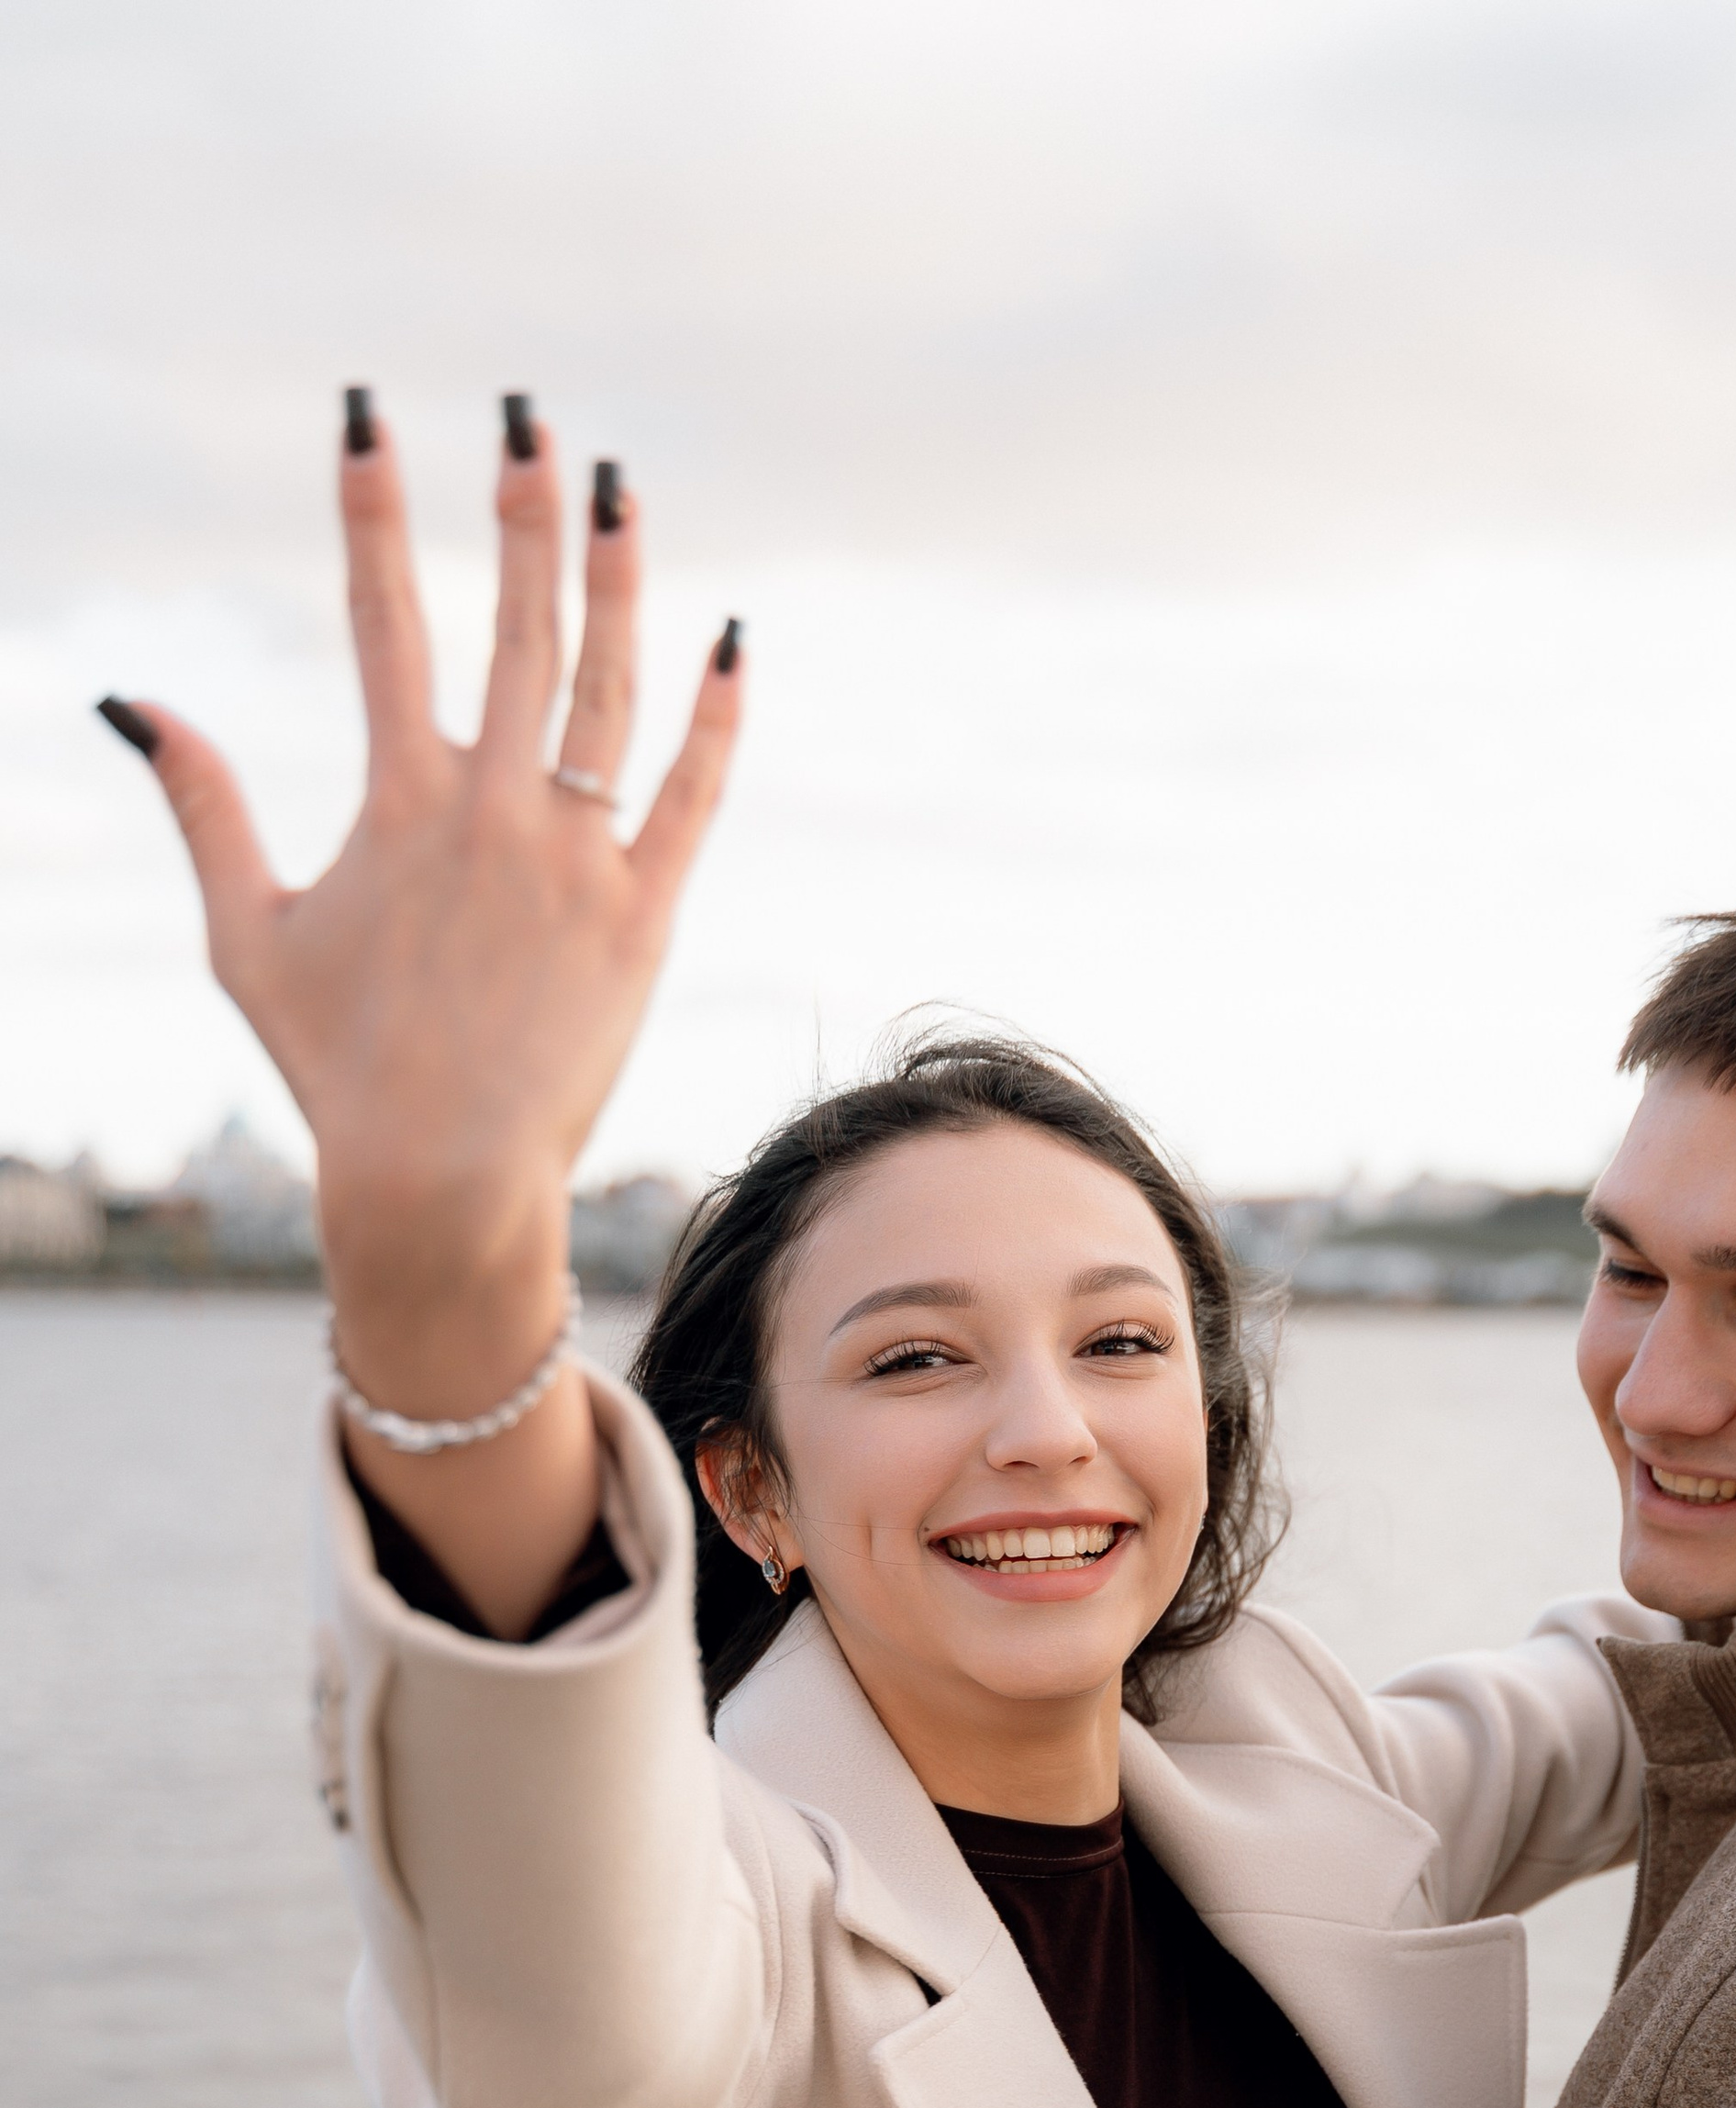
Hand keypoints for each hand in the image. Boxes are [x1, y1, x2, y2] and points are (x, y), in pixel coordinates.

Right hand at [109, 396, 740, 1629]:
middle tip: (529, 422)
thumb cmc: (336, 1068)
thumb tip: (130, 703)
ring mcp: (575, 863)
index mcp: (396, 805)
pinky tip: (728, 642)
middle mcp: (492, 814)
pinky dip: (714, 718)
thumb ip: (201, 808)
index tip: (367, 421)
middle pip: (516, 629)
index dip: (371, 513)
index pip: (380, 622)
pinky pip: (692, 796)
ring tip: (618, 490)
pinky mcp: (642, 919)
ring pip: (610, 691)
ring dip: (616, 581)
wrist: (438, 1179)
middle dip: (518, 513)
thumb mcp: (245, 934)